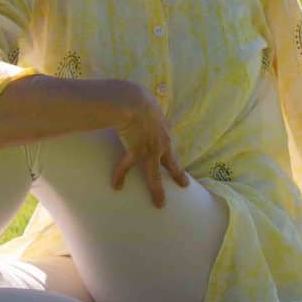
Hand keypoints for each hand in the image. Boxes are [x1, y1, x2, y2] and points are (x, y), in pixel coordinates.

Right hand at [109, 81, 189, 206]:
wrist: (133, 102)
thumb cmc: (139, 98)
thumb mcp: (149, 102)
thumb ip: (148, 107)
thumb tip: (144, 101)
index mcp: (164, 130)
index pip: (170, 146)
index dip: (172, 154)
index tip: (175, 161)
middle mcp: (160, 143)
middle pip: (171, 163)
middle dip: (178, 175)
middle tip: (185, 185)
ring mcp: (149, 150)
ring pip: (154, 175)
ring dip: (156, 190)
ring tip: (159, 203)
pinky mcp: (135, 152)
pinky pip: (126, 167)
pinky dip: (120, 175)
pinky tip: (116, 186)